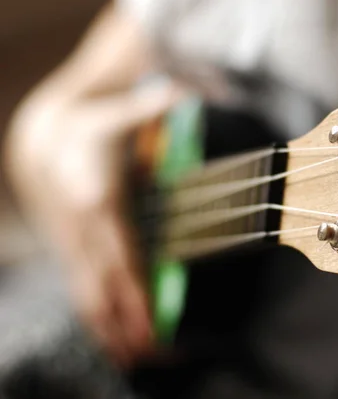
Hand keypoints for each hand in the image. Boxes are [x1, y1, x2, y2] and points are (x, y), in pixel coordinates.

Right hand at [6, 80, 183, 366]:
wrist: (40, 141)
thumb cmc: (87, 129)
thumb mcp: (115, 114)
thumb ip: (147, 109)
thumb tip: (182, 91)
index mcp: (98, 201)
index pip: (122, 255)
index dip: (135, 291)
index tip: (151, 323)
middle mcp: (83, 232)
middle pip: (106, 286)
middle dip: (129, 324)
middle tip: (156, 356)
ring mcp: (73, 246)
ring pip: (89, 297)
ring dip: (112, 332)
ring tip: (139, 362)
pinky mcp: (70, 253)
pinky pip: (84, 293)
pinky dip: (99, 321)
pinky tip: (116, 343)